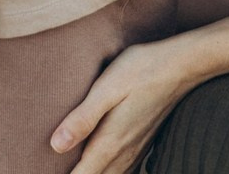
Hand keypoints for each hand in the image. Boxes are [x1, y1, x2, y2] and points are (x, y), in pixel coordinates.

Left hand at [50, 41, 191, 173]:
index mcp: (110, 142)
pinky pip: (123, 169)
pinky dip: (108, 170)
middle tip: (56, 168)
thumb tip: (56, 145)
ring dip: (92, 173)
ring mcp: (136, 149)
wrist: (182, 64)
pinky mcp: (144, 142)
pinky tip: (103, 162)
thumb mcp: (108, 87)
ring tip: (76, 165)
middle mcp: (123, 152)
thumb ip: (83, 118)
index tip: (46, 172)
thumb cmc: (142, 69)